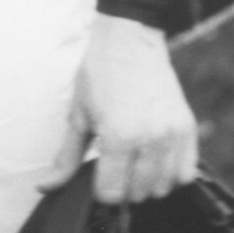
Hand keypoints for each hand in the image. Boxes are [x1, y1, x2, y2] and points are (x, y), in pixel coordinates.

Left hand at [52, 14, 199, 204]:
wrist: (130, 39)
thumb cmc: (100, 73)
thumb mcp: (77, 115)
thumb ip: (66, 158)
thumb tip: (45, 186)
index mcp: (118, 137)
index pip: (111, 193)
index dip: (100, 189)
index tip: (97, 174)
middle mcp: (150, 139)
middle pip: (137, 193)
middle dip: (122, 186)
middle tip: (114, 164)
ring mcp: (172, 135)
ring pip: (162, 187)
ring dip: (146, 183)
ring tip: (133, 161)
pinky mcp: (188, 128)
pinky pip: (186, 173)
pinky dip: (170, 174)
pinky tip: (154, 160)